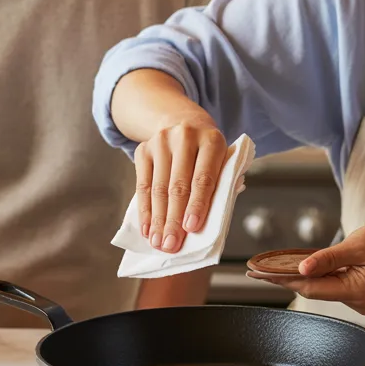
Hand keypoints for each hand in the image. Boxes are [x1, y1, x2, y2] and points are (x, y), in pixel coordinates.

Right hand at [134, 117, 226, 253]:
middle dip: (174, 219)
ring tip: (158, 242)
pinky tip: (147, 228)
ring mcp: (161, 141)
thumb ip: (219, 187)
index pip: (203, 177)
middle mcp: (185, 137)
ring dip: (158, 219)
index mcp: (212, 140)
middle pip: (178, 185)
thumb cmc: (208, 154)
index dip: (197, 204)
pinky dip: (145, 210)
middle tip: (171, 245)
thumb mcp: (222, 161)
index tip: (191, 228)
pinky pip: (142, 185)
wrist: (184, 121)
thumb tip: (205, 226)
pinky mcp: (144, 149)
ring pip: (158, 188)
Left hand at [255, 218, 364, 315]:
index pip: (313, 288)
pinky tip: (300, 267)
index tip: (262, 275)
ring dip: (303, 276)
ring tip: (275, 267)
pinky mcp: (359, 293)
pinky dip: (318, 275)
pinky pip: (332, 285)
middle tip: (259, 270)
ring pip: (323, 288)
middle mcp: (360, 302)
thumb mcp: (356, 244)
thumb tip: (302, 268)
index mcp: (360, 292)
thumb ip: (328, 258)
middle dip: (289, 278)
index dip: (285, 280)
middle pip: (316, 290)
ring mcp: (360, 300)